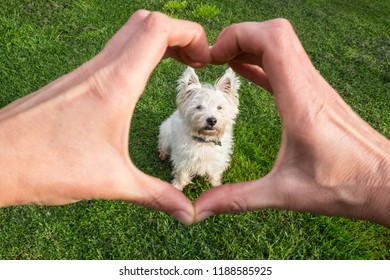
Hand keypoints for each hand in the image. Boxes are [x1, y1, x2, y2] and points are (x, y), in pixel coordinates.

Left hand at [0, 10, 210, 224]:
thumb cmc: (47, 166)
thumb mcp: (112, 181)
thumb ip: (156, 195)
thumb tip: (187, 213)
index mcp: (116, 83)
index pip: (158, 30)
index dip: (190, 32)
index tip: (206, 57)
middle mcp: (100, 69)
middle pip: (144, 22)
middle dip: (178, 33)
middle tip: (195, 60)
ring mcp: (84, 72)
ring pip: (127, 34)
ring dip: (156, 42)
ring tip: (176, 67)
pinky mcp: (74, 82)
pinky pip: (112, 53)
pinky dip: (136, 55)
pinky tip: (140, 83)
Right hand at [194, 20, 389, 225]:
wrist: (387, 182)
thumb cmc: (346, 187)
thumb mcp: (285, 194)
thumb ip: (238, 199)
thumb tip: (201, 209)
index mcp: (301, 103)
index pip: (272, 41)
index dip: (238, 36)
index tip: (214, 58)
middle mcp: (310, 87)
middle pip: (275, 33)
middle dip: (240, 37)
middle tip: (214, 60)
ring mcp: (314, 88)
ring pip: (282, 44)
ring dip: (250, 46)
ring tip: (223, 63)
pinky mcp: (315, 95)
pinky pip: (285, 65)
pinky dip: (262, 61)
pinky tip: (245, 71)